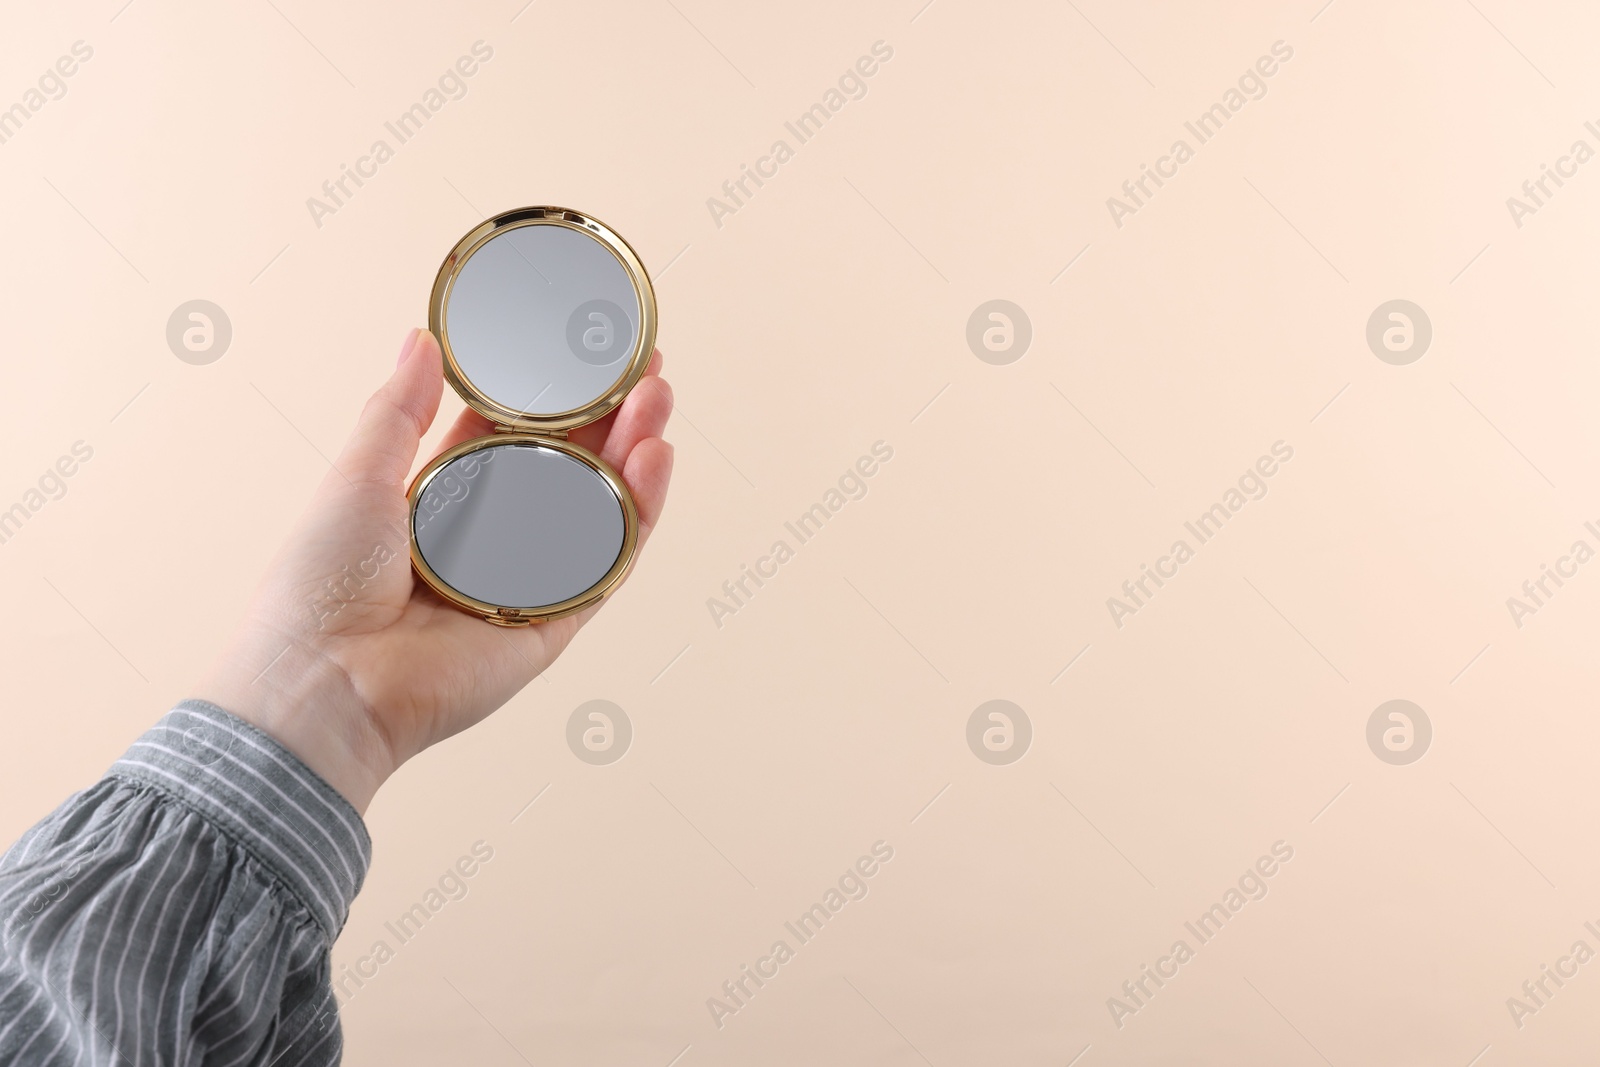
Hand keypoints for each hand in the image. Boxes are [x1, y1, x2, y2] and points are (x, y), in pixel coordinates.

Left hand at [195, 329, 673, 812]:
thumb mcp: (357, 475)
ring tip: (657, 397)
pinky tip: (653, 459)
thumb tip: (421, 339)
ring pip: (599, 507)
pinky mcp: (556, 621)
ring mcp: (529, 579)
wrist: (327, 681)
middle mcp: (491, 539)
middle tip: (642, 365)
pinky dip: (638, 511)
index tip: (586, 351)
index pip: (512, 434)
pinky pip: (610, 561)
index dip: (553, 393)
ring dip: (634, 451)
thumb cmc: (320, 584)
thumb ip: (397, 409)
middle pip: (569, 465)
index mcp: (441, 500)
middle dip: (610, 414)